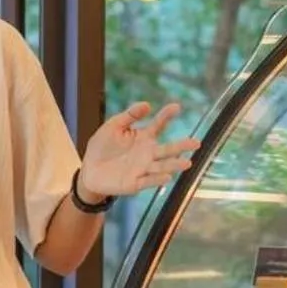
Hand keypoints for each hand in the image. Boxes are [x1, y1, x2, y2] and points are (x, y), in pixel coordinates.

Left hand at [79, 101, 200, 199]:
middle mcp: (147, 153)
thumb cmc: (102, 146)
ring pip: (162, 166)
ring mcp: (143, 168)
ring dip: (174, 165)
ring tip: (187, 163)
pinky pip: (148, 181)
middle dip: (182, 146)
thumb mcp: (113, 126)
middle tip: (196, 143)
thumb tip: (147, 104)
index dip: (167, 116)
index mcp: (143, 137)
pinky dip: (157, 179)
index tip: (176, 107)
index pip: (158, 125)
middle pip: (167, 149)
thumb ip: (129, 115)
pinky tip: (167, 177)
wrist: (90, 170)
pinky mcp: (135, 183)